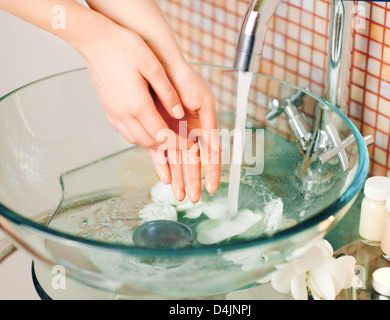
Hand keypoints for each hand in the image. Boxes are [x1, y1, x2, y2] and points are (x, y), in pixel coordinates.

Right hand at [80, 24, 186, 150]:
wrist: (94, 40)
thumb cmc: (124, 47)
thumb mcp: (153, 66)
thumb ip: (168, 93)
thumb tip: (178, 114)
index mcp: (137, 104)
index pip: (162, 135)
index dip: (179, 143)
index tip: (191, 145)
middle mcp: (123, 114)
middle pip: (149, 142)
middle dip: (168, 146)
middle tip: (183, 144)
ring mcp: (113, 113)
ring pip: (136, 139)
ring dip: (154, 143)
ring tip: (169, 139)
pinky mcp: (107, 110)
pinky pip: (125, 131)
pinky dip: (140, 136)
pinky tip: (149, 129)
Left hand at [150, 61, 220, 202]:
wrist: (163, 66)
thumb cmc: (186, 81)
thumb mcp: (204, 104)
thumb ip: (209, 128)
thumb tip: (211, 151)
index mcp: (203, 127)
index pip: (210, 155)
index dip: (212, 172)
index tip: (211, 188)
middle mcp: (188, 133)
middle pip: (192, 162)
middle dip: (192, 181)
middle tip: (193, 198)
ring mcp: (173, 133)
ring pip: (177, 161)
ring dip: (179, 178)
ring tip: (179, 195)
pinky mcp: (157, 131)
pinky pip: (160, 153)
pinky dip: (163, 166)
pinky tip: (166, 179)